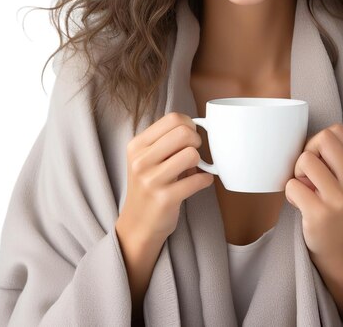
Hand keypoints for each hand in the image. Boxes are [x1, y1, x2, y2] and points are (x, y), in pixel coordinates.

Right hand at [116, 112, 213, 250]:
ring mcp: (151, 180)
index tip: (190, 136)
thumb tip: (197, 125)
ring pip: (192, 154)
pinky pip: (198, 180)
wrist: (138, 224)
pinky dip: (205, 180)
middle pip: (183, 132)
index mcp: (137, 145)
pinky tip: (199, 182)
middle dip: (196, 141)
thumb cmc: (149, 185)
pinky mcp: (165, 199)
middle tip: (194, 152)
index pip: (172, 118)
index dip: (189, 125)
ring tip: (193, 169)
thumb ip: (165, 140)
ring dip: (199, 162)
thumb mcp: (146, 158)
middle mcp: (141, 161)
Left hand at [284, 123, 342, 266]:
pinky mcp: (320, 214)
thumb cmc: (336, 204)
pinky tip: (301, 205)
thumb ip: (336, 156)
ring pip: (305, 160)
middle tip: (309, 174)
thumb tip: (307, 137)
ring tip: (306, 190)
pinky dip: (290, 193)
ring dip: (297, 174)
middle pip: (323, 138)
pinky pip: (292, 185)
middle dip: (308, 152)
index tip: (320, 162)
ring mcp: (340, 200)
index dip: (320, 142)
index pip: (336, 130)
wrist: (338, 249)